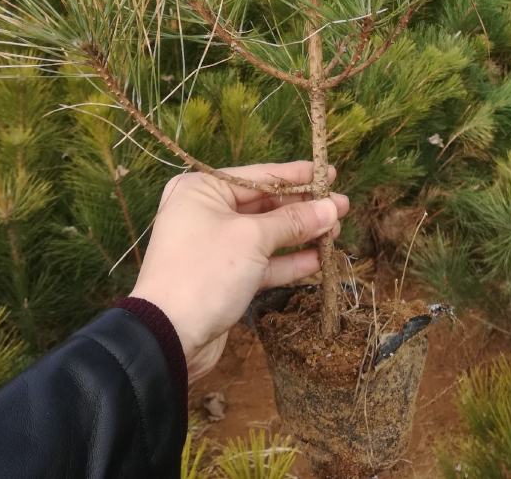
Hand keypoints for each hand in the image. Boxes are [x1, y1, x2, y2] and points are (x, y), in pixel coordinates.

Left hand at [129, 162, 348, 382]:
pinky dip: (288, 261)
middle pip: (265, 204)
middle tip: (342, 205)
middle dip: (304, 207)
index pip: (260, 175)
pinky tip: (319, 259)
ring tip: (337, 231)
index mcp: (202, 190)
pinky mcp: (225, 277)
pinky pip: (262, 262)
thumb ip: (294, 221)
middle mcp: (206, 212)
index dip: (298, 175)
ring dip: (301, 234)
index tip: (331, 174)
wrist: (168, 337)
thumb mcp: (252, 239)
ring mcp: (216, 246)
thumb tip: (331, 207)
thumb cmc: (205, 272)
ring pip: (267, 234)